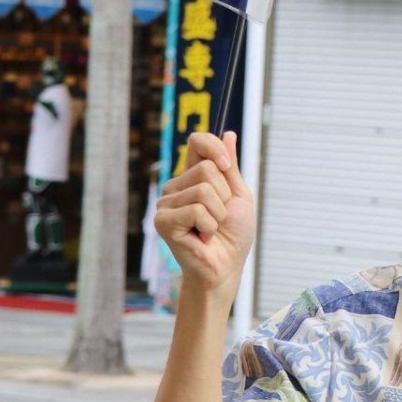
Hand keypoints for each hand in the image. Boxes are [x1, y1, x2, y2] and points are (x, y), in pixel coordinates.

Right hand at [154, 131, 255, 303]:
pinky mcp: (163, 221)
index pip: (197, 141)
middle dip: (225, 196)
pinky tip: (202, 237)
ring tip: (210, 229)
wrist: (226, 267)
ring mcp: (166, 203)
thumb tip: (229, 134)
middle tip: (219, 217)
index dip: (213, 147)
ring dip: (218, 214)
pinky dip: (209, 225)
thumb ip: (230, 167)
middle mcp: (176, 186)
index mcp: (193, 176)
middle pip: (207, 168)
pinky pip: (196, 209)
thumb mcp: (238, 195)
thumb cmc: (233, 235)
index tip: (227, 167)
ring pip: (203, 190)